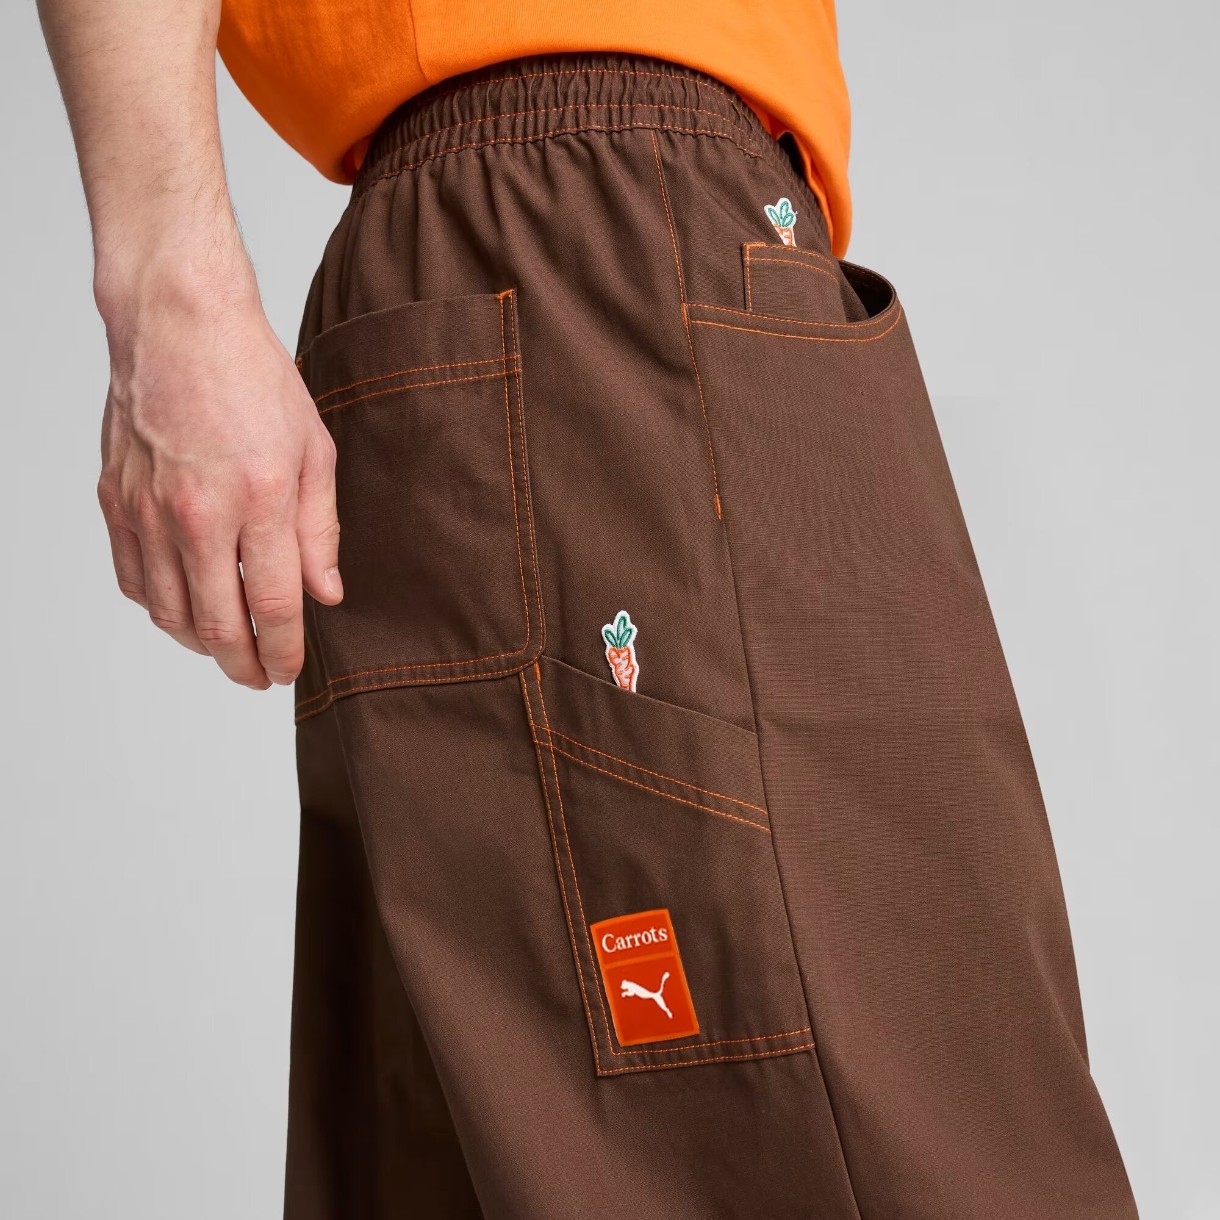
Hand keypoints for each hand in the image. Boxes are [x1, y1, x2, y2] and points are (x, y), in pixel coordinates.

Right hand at [96, 264, 341, 689]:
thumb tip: (326, 594)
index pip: (275, 605)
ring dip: (201, 645)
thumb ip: (320, 531)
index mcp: (260, 499)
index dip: (284, 651)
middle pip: (219, 625)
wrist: (178, 325)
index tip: (290, 670)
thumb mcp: (314, 451)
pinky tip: (185, 609)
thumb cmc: (253, 379)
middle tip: (259, 677)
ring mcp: (149, 510)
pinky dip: (160, 609)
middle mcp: (199, 513)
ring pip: (170, 613)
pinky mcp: (116, 501)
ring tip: (228, 649)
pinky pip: (134, 580)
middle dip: (244, 665)